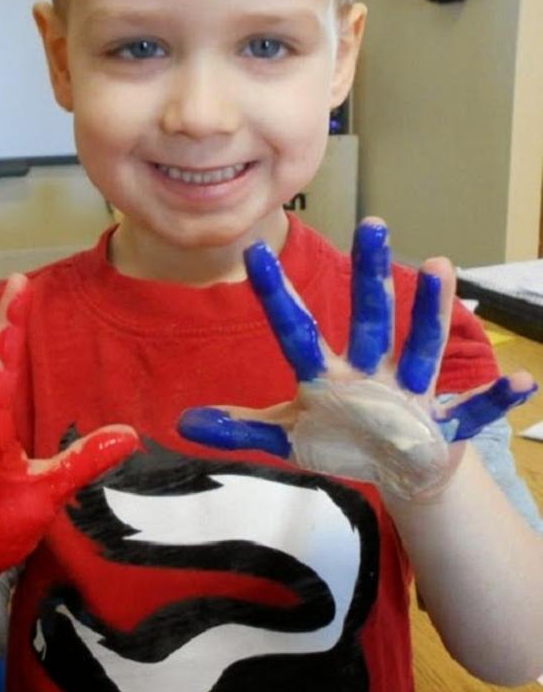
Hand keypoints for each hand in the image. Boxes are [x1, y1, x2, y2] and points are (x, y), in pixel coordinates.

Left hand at [179, 218, 536, 500]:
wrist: (398, 467)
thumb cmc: (343, 440)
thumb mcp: (289, 437)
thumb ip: (242, 428)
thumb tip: (183, 420)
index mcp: (327, 377)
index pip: (297, 330)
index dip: (276, 295)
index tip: (255, 251)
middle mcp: (370, 373)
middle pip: (369, 320)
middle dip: (369, 278)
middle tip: (371, 224)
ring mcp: (410, 394)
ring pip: (420, 347)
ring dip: (430, 311)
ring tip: (439, 266)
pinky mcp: (443, 423)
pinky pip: (474, 411)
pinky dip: (497, 400)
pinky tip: (524, 381)